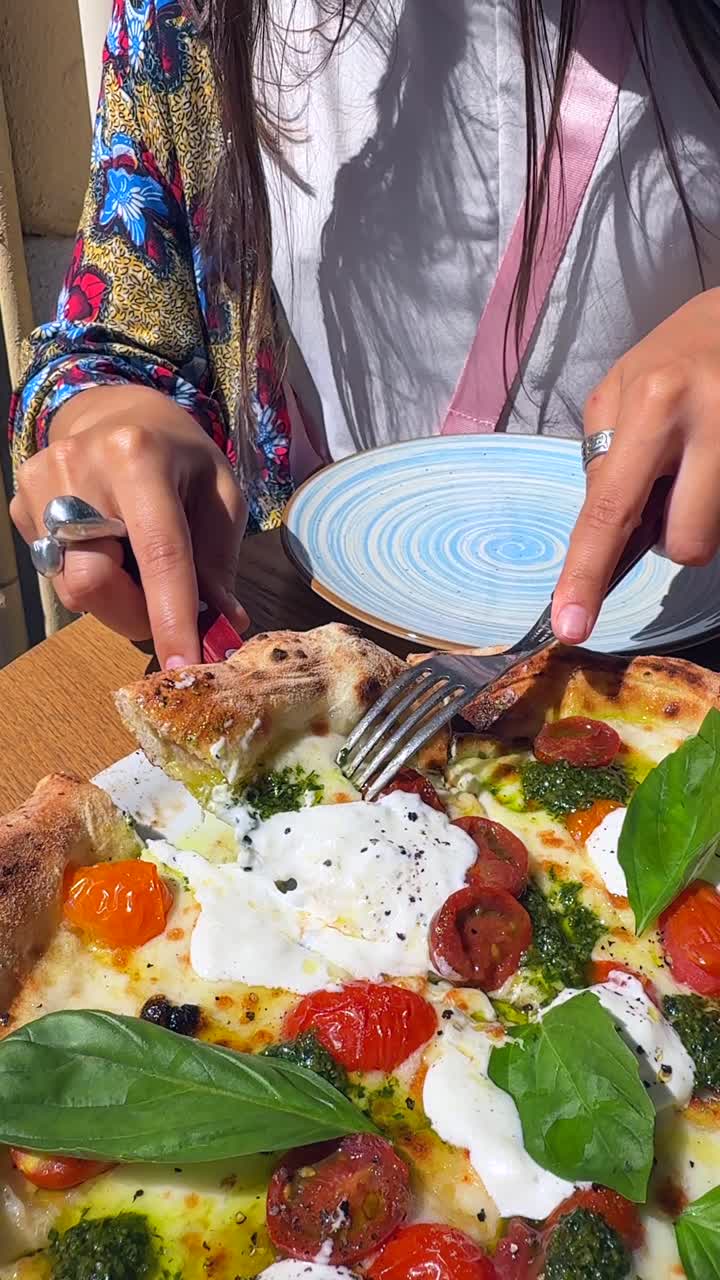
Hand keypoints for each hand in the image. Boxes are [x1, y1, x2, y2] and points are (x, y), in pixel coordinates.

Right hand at [11, 385, 247, 667]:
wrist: (116, 411)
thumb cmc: (179, 455)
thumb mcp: (219, 493)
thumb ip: (219, 560)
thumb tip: (224, 625)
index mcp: (138, 456)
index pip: (157, 553)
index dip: (170, 616)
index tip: (182, 666)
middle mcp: (79, 468)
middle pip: (95, 583)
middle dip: (136, 615)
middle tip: (166, 609)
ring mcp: (38, 486)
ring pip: (72, 588)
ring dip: (116, 598)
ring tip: (136, 563)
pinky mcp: (19, 506)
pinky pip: (56, 573)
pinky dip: (91, 577)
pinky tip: (107, 545)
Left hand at [552, 289, 719, 643]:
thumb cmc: (673, 353)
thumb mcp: (619, 388)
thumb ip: (604, 461)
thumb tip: (607, 530)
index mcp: (654, 403)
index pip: (612, 508)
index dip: (587, 574)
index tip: (570, 626)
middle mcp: (708, 422)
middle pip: (687, 544)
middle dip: (674, 533)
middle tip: (675, 483)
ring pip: (714, 538)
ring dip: (700, 517)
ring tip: (700, 466)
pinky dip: (717, 501)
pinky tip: (714, 464)